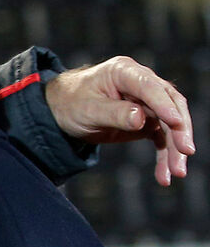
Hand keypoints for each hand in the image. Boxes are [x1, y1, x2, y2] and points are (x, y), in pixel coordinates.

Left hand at [45, 56, 194, 185]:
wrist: (61, 110)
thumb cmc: (71, 104)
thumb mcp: (88, 110)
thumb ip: (114, 114)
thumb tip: (141, 119)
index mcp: (124, 71)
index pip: (151, 87)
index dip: (165, 105)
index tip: (176, 122)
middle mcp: (141, 83)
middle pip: (170, 105)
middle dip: (179, 130)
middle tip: (186, 153)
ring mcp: (146, 101)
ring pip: (169, 124)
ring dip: (174, 149)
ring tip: (176, 173)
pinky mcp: (146, 119)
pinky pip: (161, 137)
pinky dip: (164, 154)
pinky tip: (164, 174)